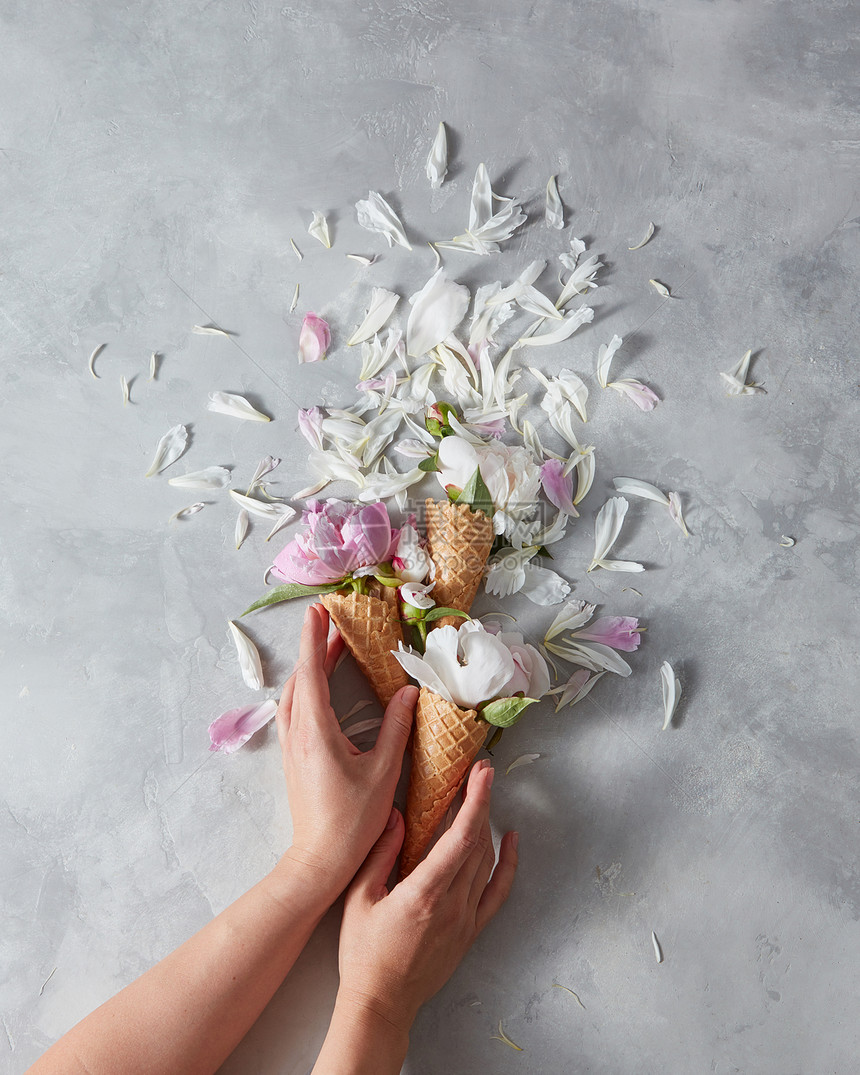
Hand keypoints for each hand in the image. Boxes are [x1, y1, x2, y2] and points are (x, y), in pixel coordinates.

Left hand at [277, 603, 416, 897]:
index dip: (314, 638)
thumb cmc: (353, 820)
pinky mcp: (294, 757)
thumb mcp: (383, 771)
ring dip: (311, 667)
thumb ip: (395, 728)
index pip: (311, 671)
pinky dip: (308, 688)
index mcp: (316, 730)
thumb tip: (409, 693)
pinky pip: (296, 709)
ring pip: (295, 693)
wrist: (320, 860)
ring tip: (333, 648)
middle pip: (301, 677)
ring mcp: (292, 746)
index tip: (318, 610)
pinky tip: (323, 689)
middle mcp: (298, 733)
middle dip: (316, 646)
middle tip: (334, 622)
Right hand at [334, 760, 517, 1034]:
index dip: (475, 802)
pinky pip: (498, 892)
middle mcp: (452, 905)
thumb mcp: (359, 899)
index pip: (460, 838)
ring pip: (486, 861)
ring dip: (487, 824)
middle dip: (481, 802)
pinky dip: (509, 864)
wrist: (381, 1005)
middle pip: (477, 842)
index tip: (480, 774)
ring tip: (483, 794)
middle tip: (481, 771)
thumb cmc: (363, 953)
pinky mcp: (470, 931)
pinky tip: (511, 840)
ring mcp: (466, 919)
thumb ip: (379, 854)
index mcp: (423, 894)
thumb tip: (396, 815)